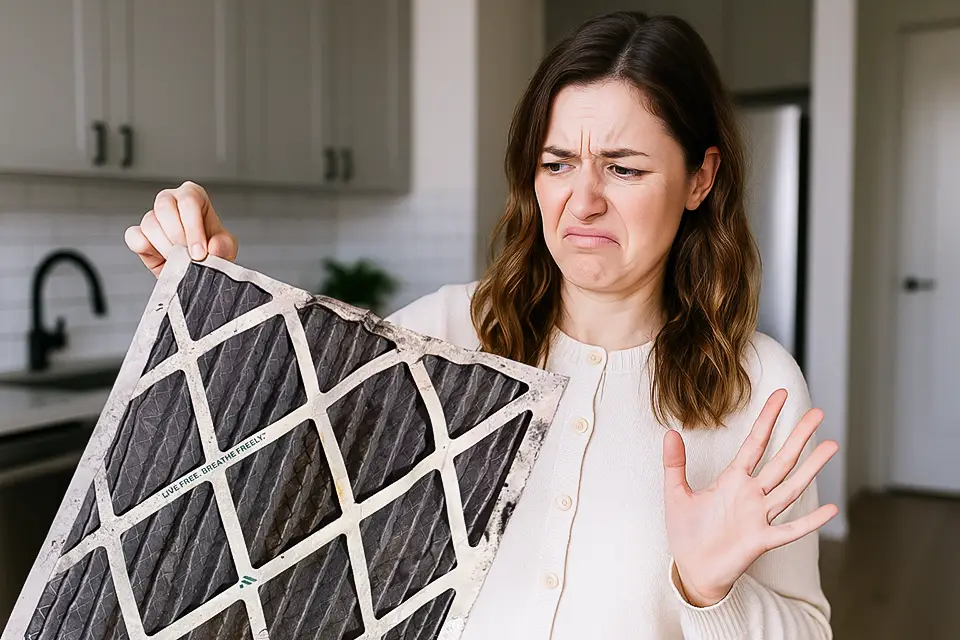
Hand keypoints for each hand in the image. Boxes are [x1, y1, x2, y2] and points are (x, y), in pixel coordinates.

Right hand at [124, 181, 237, 276]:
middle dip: (178, 236)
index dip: (193, 228)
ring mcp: (152, 216)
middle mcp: (171, 201)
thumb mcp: (226, 247)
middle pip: (165, 207)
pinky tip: (161, 257)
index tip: (199, 253)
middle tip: (189, 257)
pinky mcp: (139, 234)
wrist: (198, 270)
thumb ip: (223, 245)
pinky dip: (146, 249)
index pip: (189, 201)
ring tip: (180, 260)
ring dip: (166, 247)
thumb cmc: (211, 250)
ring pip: (150, 224)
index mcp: (193, 196)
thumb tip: (212, 247)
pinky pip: (134, 236)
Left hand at [662, 389, 838, 606]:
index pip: (755, 443)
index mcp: (732, 480)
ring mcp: (760, 517)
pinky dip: (810, 521)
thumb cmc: (687, 534)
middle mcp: (751, 495)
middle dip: (798, 436)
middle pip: (780, 460)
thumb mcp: (675, 494)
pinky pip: (790, 529)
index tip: (781, 395)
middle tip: (818, 413)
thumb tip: (669, 432)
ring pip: (790, 487)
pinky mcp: (761, 540)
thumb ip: (674, 464)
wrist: (692, 571)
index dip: (767, 419)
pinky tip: (830, 508)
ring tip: (832, 445)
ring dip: (811, 467)